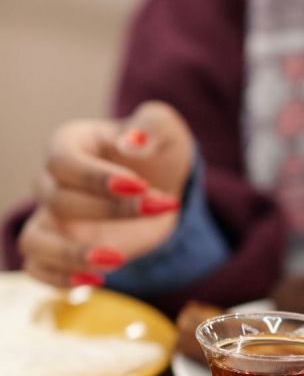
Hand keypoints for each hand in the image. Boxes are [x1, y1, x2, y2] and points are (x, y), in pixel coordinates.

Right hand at [19, 101, 193, 286]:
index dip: (96, 177)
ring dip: (70, 255)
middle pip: (58, 200)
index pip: (63, 161)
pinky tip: (98, 281)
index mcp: (70, 143)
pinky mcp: (61, 247)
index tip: (139, 186)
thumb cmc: (157, 152)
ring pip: (33, 240)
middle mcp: (52, 180)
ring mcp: (52, 217)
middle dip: (110, 210)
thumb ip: (152, 126)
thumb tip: (132, 142)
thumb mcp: (165, 129)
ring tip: (117, 259)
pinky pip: (38, 268)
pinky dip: (59, 279)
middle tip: (158, 208)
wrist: (164, 185)